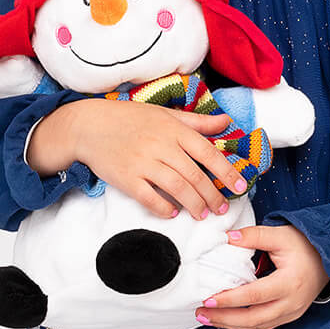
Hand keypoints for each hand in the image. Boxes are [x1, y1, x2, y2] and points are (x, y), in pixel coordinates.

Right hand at [68, 98, 249, 221]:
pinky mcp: (127, 179)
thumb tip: (227, 121)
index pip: (208, 152)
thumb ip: (197, 121)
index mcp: (174, 129)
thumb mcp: (165, 114)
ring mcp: (143, 163)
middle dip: (213, 196)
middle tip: (221, 208)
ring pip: (177, 189)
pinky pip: (150, 198)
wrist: (89, 125)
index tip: (240, 187)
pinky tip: (173, 213)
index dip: (227, 172)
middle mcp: (161, 146)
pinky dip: (164, 208)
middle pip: (195, 176)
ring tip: (202, 214)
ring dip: (194, 205)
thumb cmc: (130, 118)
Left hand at [195, 225, 329, 328]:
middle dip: (224, 318)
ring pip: (257, 327)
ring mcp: (291, 313)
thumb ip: (253, 236)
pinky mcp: (289, 317)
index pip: (255, 296)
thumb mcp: (280, 235)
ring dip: (230, 325)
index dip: (230, 299)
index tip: (208, 298)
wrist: (328, 259)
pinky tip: (226, 320)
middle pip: (253, 319)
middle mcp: (291, 303)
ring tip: (207, 317)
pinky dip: (242, 325)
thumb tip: (227, 238)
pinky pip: (263, 326)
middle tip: (201, 312)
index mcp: (289, 283)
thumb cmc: (304, 245)